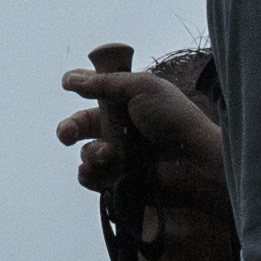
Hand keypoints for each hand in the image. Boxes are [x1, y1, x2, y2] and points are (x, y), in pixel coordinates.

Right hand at [54, 62, 225, 208]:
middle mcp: (122, 128)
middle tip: (66, 135)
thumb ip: (105, 83)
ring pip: (87, 153)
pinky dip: (89, 175)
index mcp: (127, 102)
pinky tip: (96, 171)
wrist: (194, 162)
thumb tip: (71, 79)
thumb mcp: (141, 87)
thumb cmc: (173, 119)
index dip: (80, 87)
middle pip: (82, 125)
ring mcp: (121, 156)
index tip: (66, 84)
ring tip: (110, 155)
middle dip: (69, 128)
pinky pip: (91, 178)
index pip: (96, 92)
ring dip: (91, 153)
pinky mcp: (120, 181)